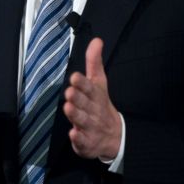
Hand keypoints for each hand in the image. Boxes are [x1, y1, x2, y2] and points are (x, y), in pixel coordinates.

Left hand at [63, 38, 121, 160]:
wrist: (115, 136)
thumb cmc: (100, 104)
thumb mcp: (99, 82)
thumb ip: (94, 62)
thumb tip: (96, 40)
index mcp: (96, 96)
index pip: (90, 88)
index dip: (82, 83)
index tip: (74, 77)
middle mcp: (93, 111)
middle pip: (85, 104)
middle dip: (78, 98)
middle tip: (69, 93)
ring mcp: (90, 127)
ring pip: (82, 120)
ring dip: (75, 115)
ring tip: (68, 108)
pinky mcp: (86, 142)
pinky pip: (82, 141)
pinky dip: (78, 138)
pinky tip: (73, 133)